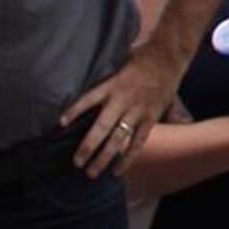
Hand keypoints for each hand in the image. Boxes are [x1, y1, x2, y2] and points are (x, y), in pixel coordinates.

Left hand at [63, 42, 184, 177]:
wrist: (169, 55)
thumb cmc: (141, 57)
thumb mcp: (117, 62)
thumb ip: (103, 77)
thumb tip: (81, 79)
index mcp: (112, 85)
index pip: (88, 99)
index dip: (74, 111)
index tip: (60, 124)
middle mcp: (123, 100)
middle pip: (102, 128)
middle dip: (88, 147)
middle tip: (76, 163)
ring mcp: (137, 111)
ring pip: (118, 139)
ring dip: (104, 157)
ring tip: (91, 173)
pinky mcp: (150, 117)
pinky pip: (138, 142)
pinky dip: (128, 157)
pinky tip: (118, 171)